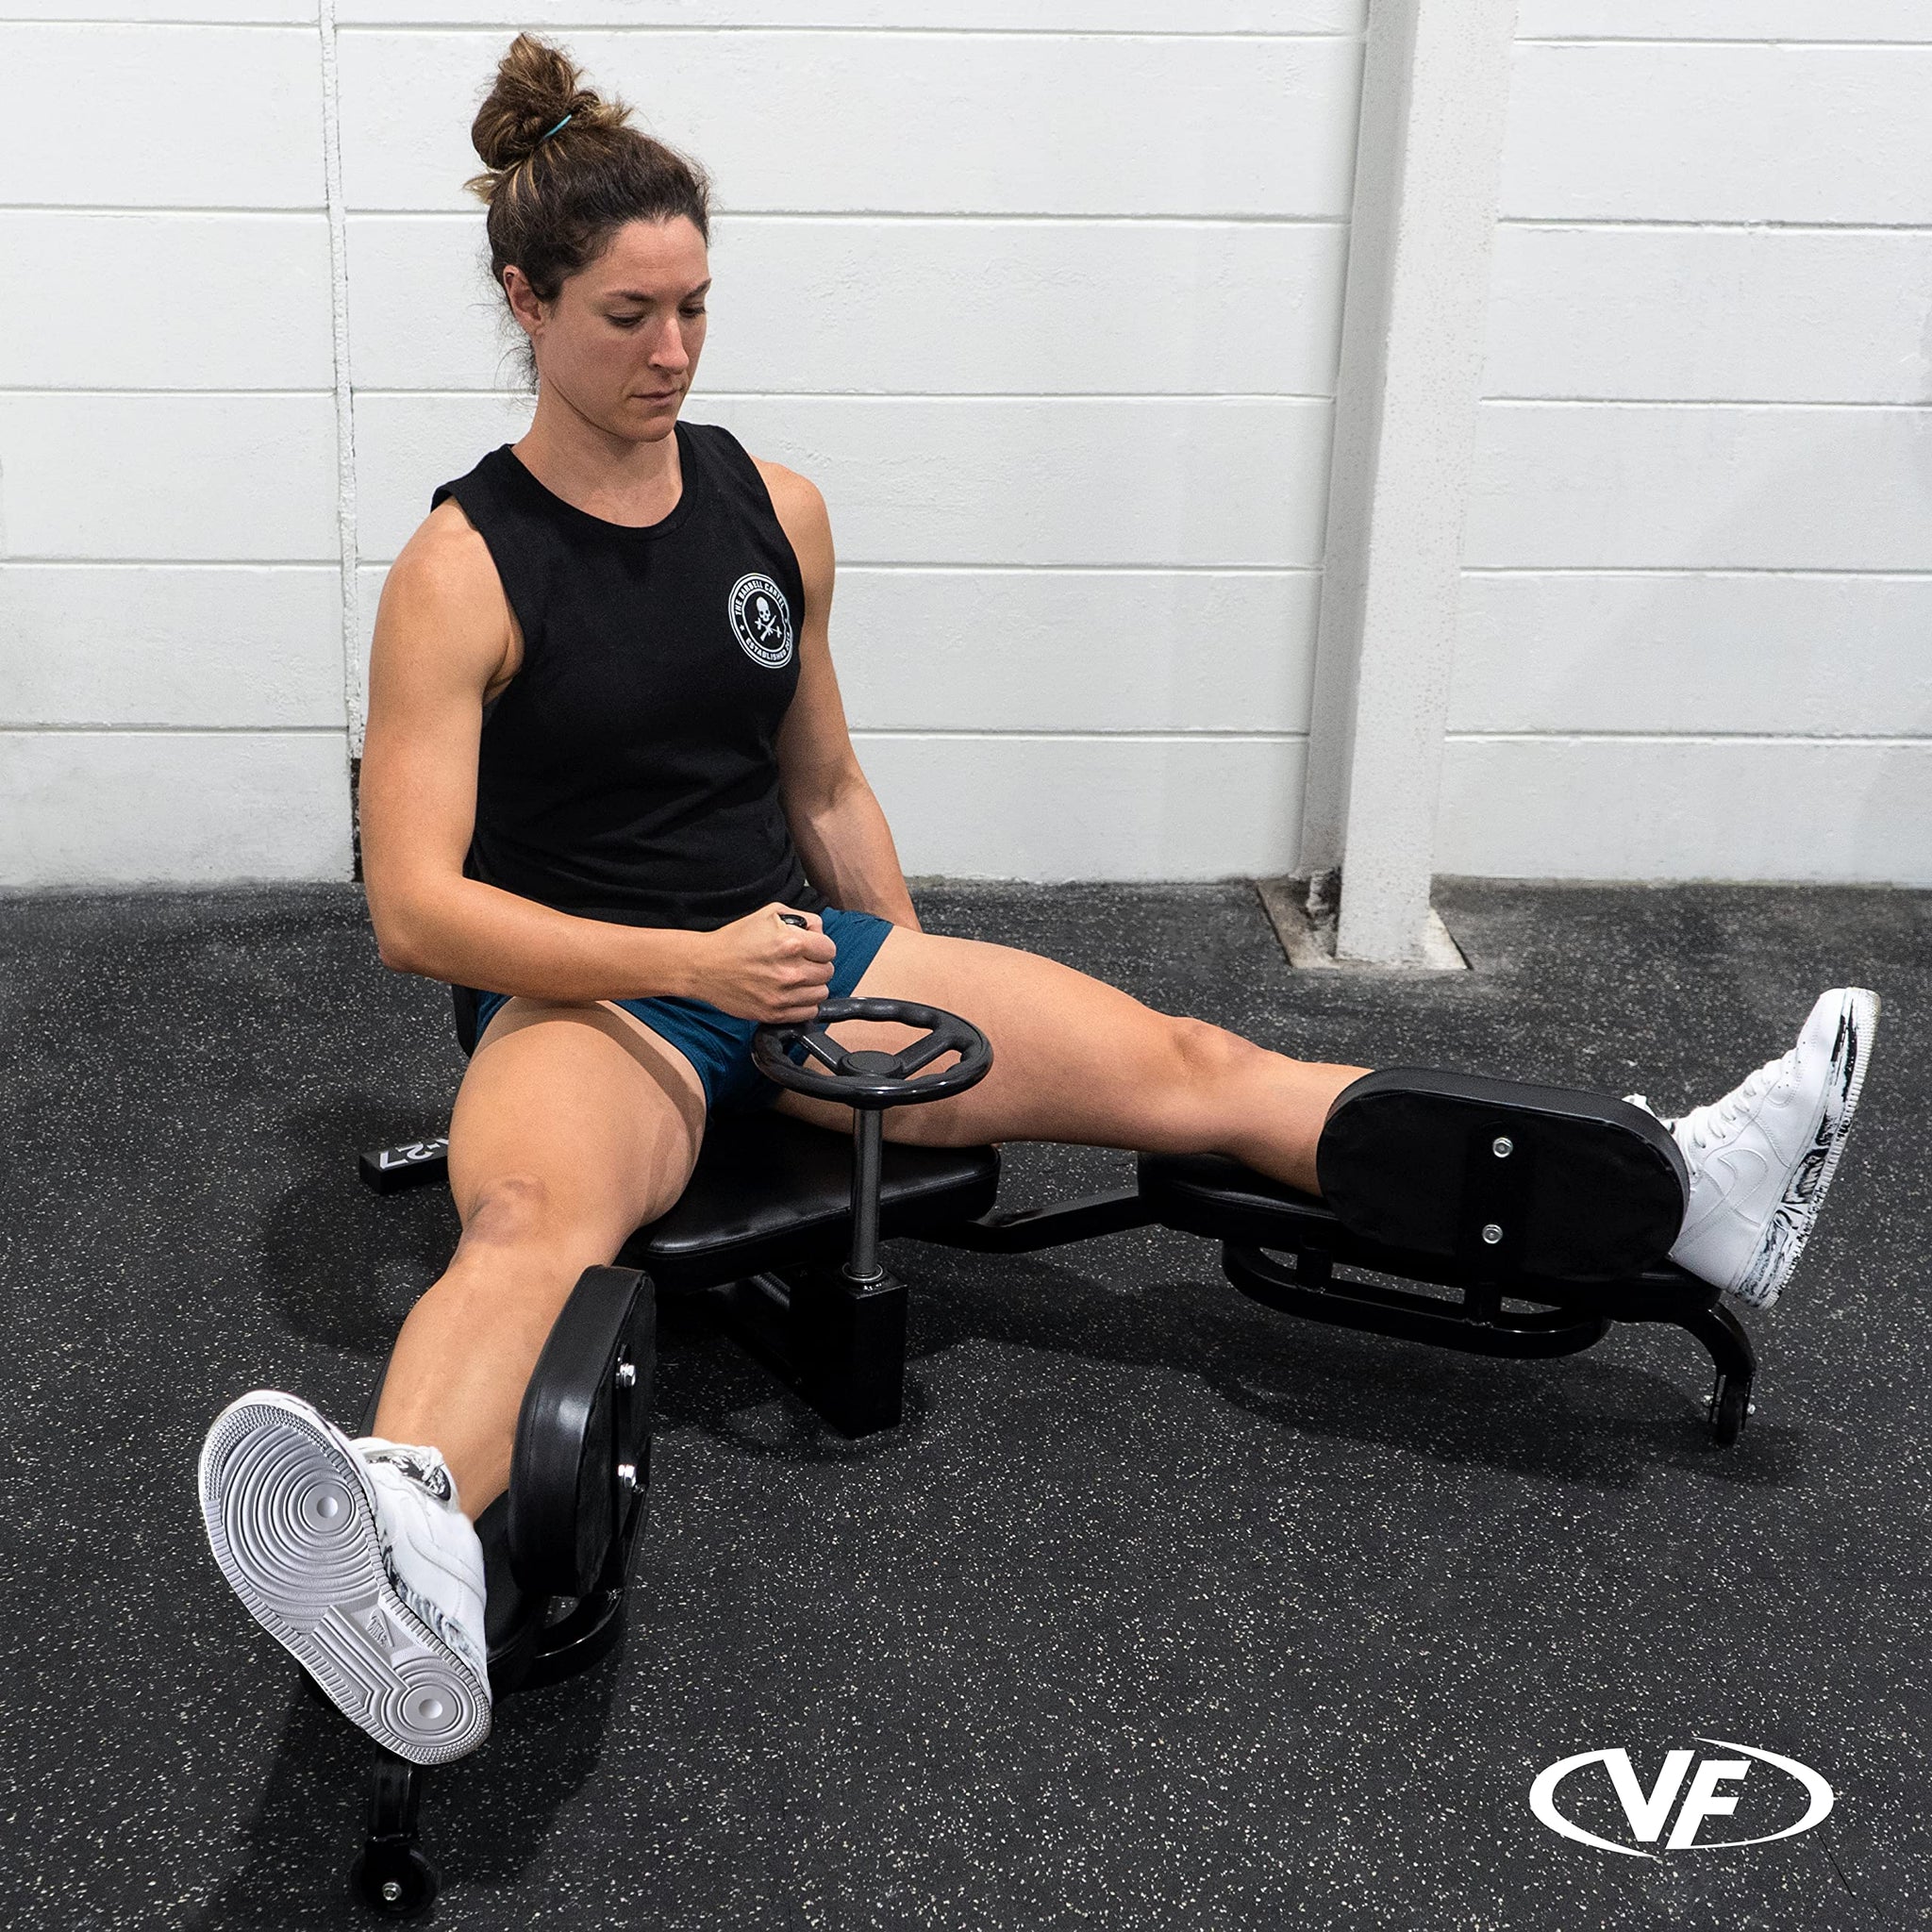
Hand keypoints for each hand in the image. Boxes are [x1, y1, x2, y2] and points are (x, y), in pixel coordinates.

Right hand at [690, 904, 836, 1021]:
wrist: (704, 966)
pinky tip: (790, 994)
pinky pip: (808, 1012)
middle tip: (800, 963)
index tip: (810, 949)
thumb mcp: (769, 913)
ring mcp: (783, 995)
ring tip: (795, 978)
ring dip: (812, 985)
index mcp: (792, 943)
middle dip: (817, 965)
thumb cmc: (734, 939)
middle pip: (828, 972)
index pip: (830, 949)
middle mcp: (791, 971)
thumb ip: (803, 918)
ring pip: (821, 993)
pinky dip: (804, 1004)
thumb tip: (819, 931)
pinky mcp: (775, 1013)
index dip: (821, 947)